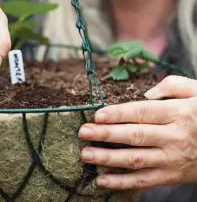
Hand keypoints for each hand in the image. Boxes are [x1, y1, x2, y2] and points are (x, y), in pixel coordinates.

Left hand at [79, 76, 196, 189]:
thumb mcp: (195, 90)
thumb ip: (170, 86)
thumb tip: (145, 94)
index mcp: (178, 113)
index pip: (142, 113)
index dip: (118, 114)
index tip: (97, 115)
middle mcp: (174, 136)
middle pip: (134, 136)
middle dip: (106, 135)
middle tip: (83, 133)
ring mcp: (173, 158)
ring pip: (136, 160)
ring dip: (108, 158)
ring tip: (86, 154)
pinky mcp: (172, 175)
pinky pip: (145, 181)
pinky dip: (122, 183)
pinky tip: (102, 180)